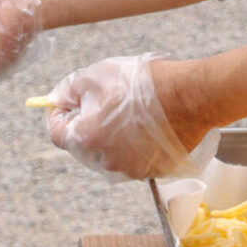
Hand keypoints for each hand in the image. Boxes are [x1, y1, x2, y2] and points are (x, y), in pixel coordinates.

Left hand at [45, 53, 218, 181]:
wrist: (190, 96)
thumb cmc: (144, 84)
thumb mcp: (97, 75)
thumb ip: (69, 89)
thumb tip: (57, 98)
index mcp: (86, 139)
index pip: (56, 133)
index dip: (59, 114)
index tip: (67, 103)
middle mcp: (105, 161)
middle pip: (83, 145)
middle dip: (88, 123)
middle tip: (106, 100)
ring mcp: (131, 169)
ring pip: (109, 152)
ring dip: (112, 135)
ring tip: (131, 110)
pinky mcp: (153, 171)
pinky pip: (134, 158)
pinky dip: (135, 144)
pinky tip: (147, 123)